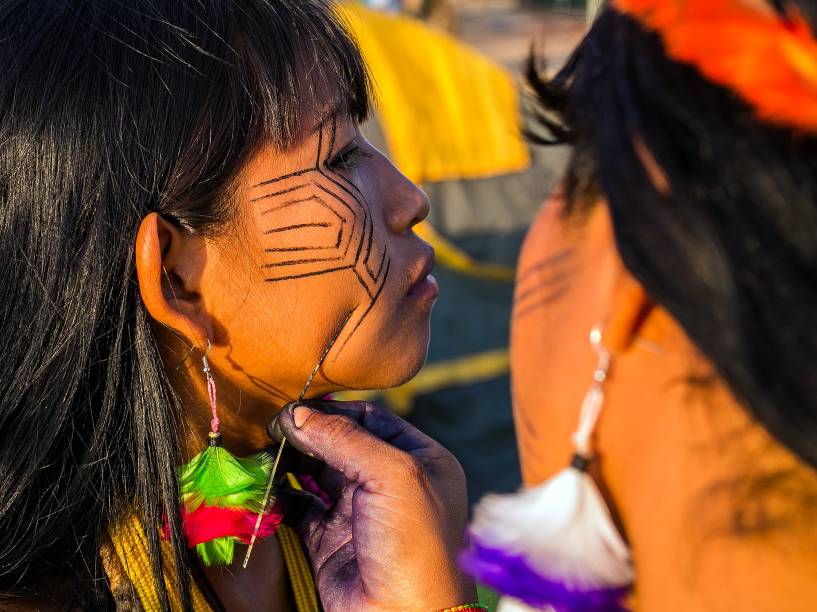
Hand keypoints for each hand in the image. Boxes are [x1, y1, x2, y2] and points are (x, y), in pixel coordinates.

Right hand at [269, 400, 474, 611]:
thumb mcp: (392, 475)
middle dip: (306, 434)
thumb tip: (297, 413)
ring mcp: (358, 512)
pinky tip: (262, 485)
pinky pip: (299, 508)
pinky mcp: (329, 541)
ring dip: (288, 462)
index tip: (294, 407)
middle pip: (339, 443)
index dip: (333, 411)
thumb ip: (345, 438)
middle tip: (271, 428)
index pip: (370, 418)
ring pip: (315, 473)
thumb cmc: (414, 543)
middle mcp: (389, 483)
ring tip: (263, 452)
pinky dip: (278, 496)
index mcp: (419, 459)